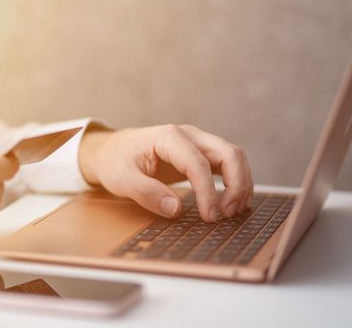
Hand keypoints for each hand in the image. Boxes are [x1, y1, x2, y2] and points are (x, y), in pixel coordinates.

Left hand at [79, 124, 252, 221]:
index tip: (209, 217)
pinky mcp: (199, 153)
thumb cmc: (115, 161)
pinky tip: (233, 202)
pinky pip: (227, 163)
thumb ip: (147, 193)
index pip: (199, 164)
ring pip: (233, 156)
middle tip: (227, 214)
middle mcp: (188, 135)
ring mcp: (196, 141)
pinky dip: (236, 181)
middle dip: (236, 184)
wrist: (111, 150)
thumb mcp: (122, 179)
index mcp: (168, 137)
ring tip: (233, 211)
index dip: (208, 192)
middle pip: (228, 153)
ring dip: (240, 183)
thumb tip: (176, 209)